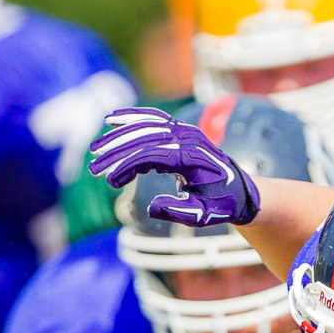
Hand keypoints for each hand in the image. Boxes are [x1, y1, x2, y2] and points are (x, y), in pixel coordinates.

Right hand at [87, 107, 260, 226]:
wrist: (240, 190)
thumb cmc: (221, 204)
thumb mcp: (204, 215)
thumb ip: (180, 212)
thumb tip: (152, 208)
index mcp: (191, 158)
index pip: (151, 156)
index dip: (127, 167)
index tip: (111, 182)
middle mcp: (187, 138)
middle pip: (144, 139)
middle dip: (115, 152)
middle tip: (93, 168)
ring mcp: (185, 131)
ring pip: (145, 126)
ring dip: (118, 136)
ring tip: (95, 150)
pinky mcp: (182, 130)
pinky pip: (154, 119)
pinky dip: (133, 117)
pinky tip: (112, 120)